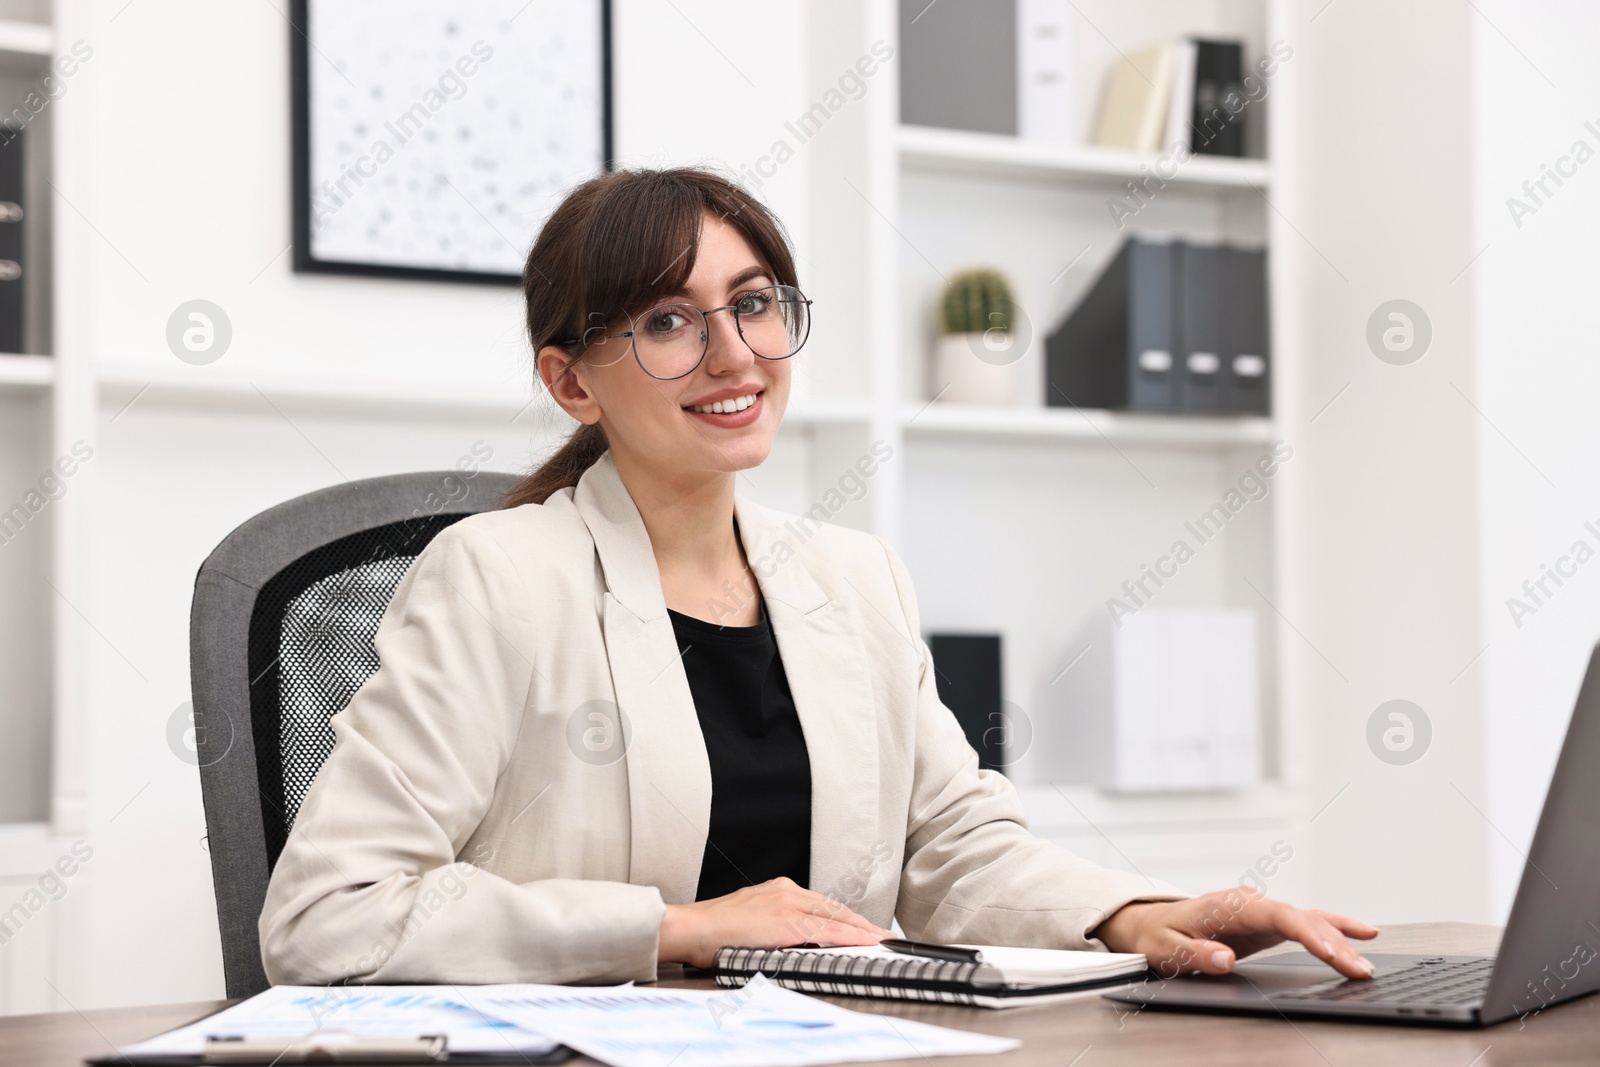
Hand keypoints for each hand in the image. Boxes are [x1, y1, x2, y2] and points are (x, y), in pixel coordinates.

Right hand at [657, 877, 892, 967]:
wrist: (691, 928)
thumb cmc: (713, 930)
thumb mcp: (750, 922)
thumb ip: (774, 925)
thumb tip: (792, 940)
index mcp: (778, 890)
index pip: (821, 904)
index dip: (845, 917)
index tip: (863, 926)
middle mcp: (786, 891)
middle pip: (833, 908)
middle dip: (860, 922)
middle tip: (882, 934)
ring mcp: (786, 903)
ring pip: (834, 916)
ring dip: (860, 929)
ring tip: (880, 938)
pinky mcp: (785, 920)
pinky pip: (825, 929)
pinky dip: (848, 935)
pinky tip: (863, 941)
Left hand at [1090, 886, 1379, 979]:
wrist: (1154, 922)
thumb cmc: (1160, 935)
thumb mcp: (1167, 949)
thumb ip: (1194, 954)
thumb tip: (1223, 958)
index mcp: (1229, 906)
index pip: (1277, 915)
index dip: (1306, 933)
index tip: (1330, 953)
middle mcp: (1250, 902)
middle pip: (1301, 919)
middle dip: (1334, 944)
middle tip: (1360, 970)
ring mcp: (1261, 910)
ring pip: (1309, 920)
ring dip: (1340, 940)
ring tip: (1367, 963)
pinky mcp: (1267, 922)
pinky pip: (1306, 923)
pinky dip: (1334, 928)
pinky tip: (1363, 934)